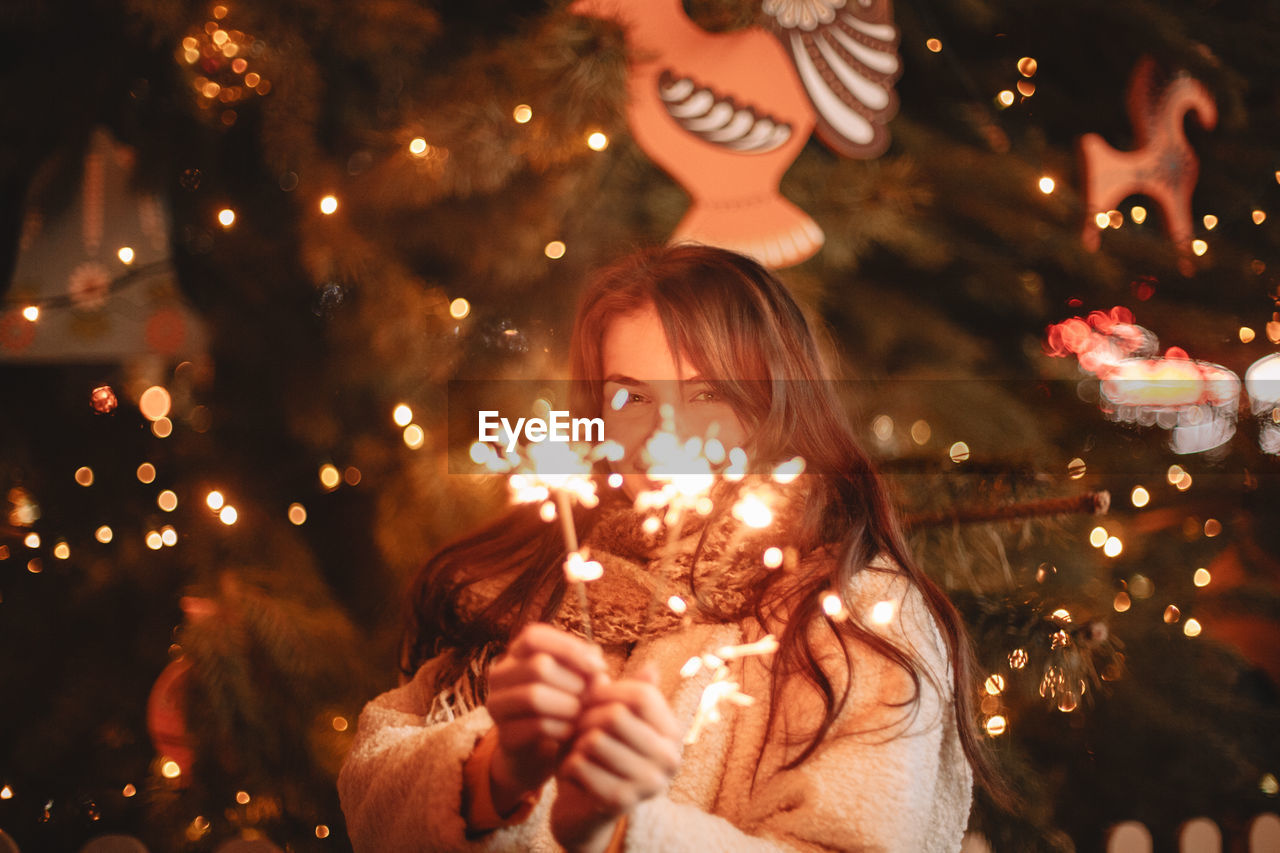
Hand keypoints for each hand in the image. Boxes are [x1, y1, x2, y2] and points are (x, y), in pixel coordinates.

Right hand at [485, 623, 605, 813]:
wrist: (542, 749)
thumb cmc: (564, 704)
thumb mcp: (578, 679)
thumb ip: (587, 666)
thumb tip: (595, 662)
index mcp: (516, 654)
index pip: (533, 636)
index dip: (568, 648)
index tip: (599, 667)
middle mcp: (500, 676)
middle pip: (537, 666)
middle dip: (573, 682)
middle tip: (589, 696)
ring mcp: (497, 706)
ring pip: (533, 696)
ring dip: (567, 705)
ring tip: (580, 713)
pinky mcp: (504, 735)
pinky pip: (537, 726)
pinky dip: (562, 728)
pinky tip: (571, 731)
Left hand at [551, 666, 682, 851]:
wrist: (585, 806)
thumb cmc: (599, 751)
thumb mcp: (612, 717)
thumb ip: (627, 694)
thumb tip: (651, 667)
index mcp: (672, 733)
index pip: (642, 696)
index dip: (608, 690)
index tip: (589, 697)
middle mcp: (669, 759)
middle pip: (616, 716)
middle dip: (585, 716)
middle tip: (575, 726)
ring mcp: (648, 783)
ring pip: (594, 740)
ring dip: (574, 741)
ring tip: (573, 746)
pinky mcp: (621, 803)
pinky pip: (580, 765)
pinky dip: (566, 763)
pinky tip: (569, 769)